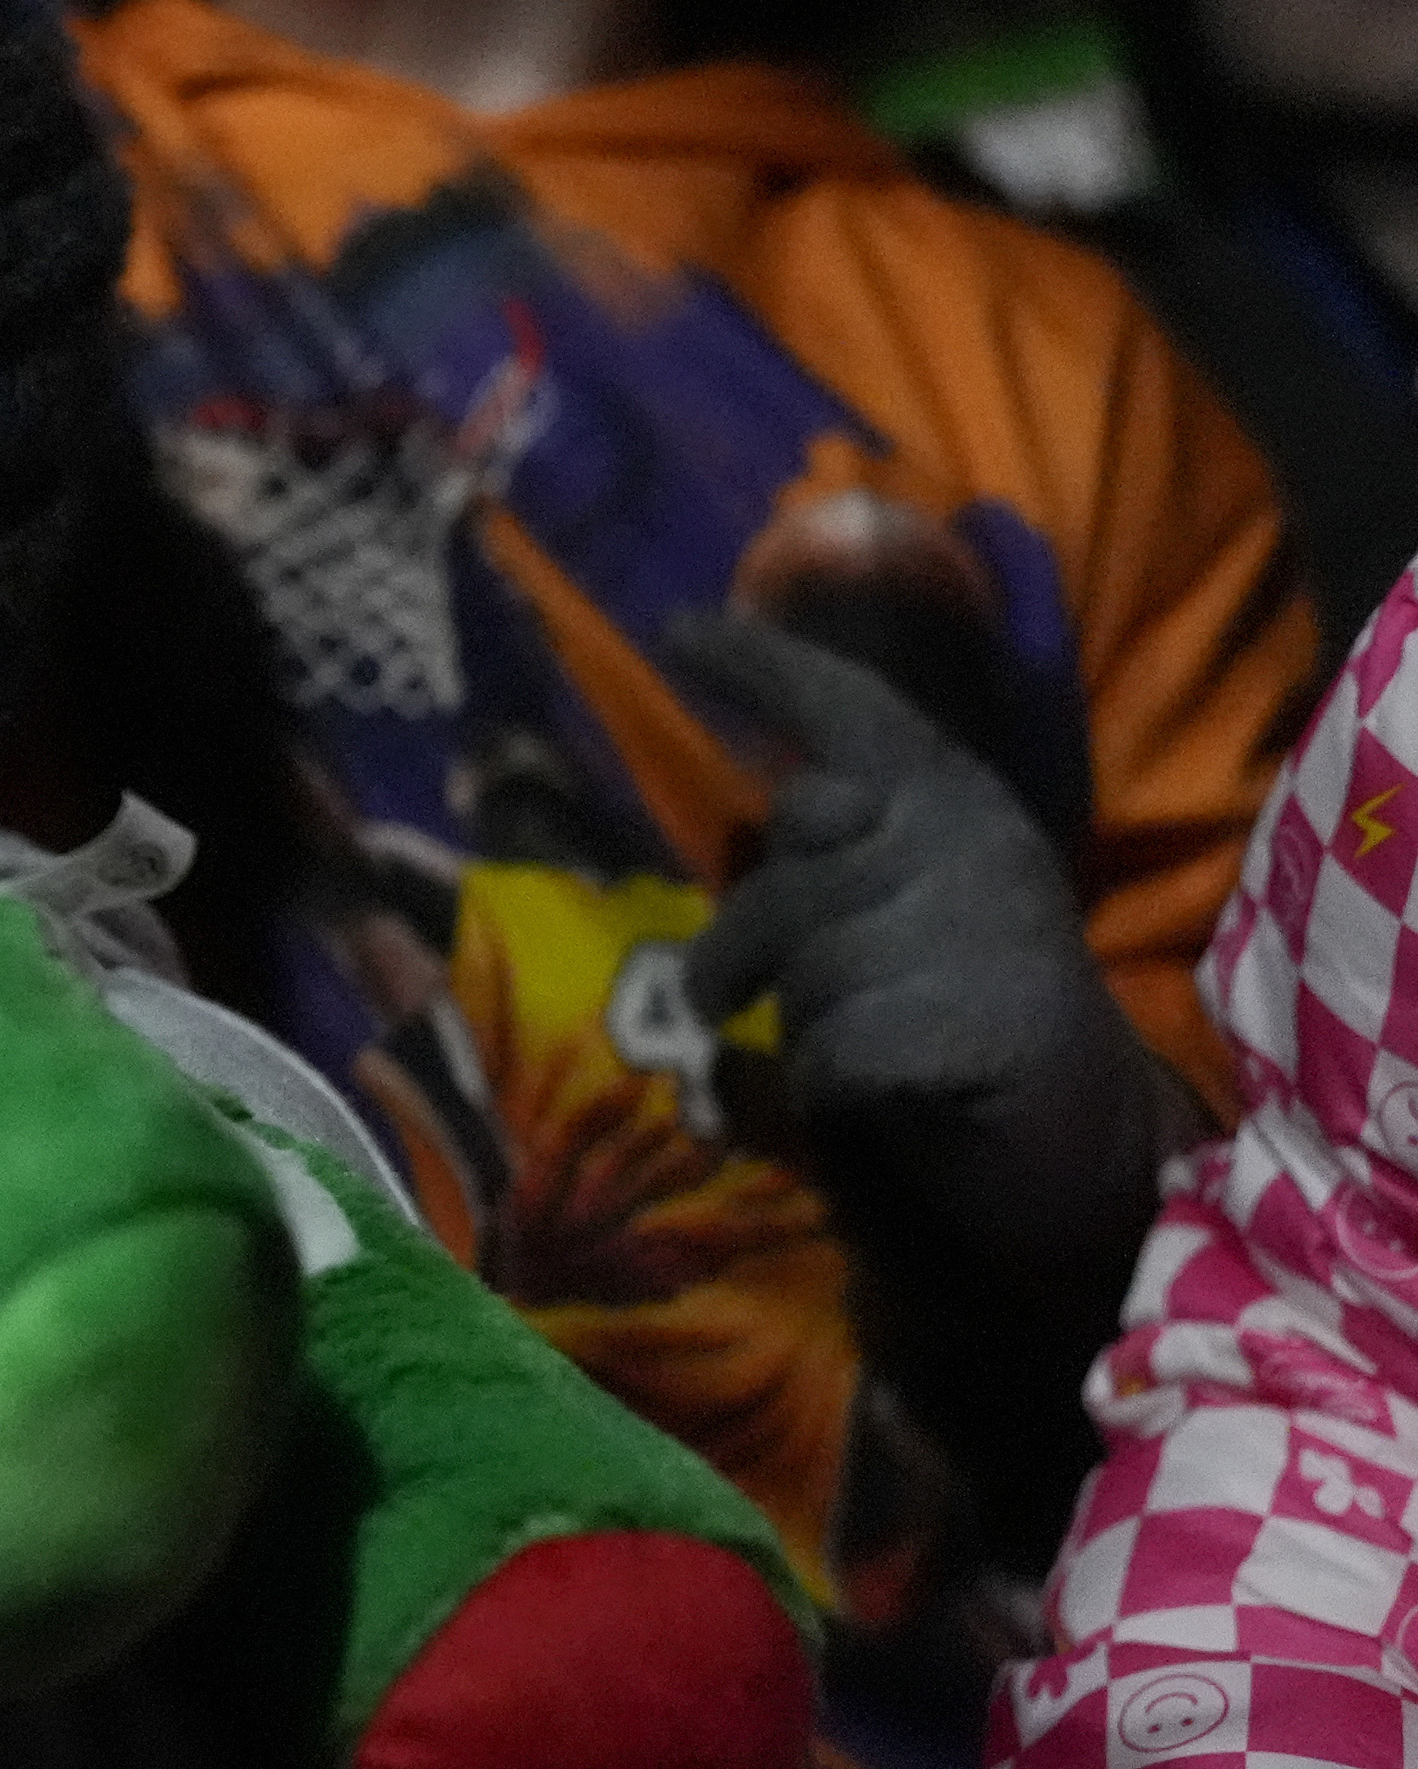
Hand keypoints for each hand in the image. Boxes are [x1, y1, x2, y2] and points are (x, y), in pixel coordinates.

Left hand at [669, 616, 1180, 1285]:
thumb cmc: (982, 1002)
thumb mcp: (924, 895)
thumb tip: (768, 811)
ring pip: (795, 969)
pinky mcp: (951, 1030)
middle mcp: (963, 842)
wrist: (1092, 1135)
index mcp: (959, 798)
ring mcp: (964, 933)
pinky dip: (828, 1089)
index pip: (850, 707)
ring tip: (867, 1045)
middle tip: (722, 997)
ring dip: (801, 1021)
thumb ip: (850, 844)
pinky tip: (889, 1092)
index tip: (676, 633)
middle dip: (741, 946)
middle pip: (784, 868)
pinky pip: (818, 1056)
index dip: (759, 666)